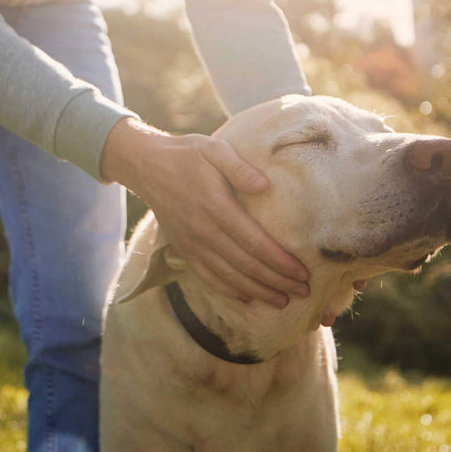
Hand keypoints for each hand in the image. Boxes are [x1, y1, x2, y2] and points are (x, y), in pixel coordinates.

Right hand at [100, 117, 308, 307]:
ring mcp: (192, 244)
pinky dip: (229, 290)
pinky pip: (208, 277)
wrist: (147, 167)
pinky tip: (248, 298)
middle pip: (247, 265)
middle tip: (303, 292)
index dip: (280, 261)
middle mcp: (204, 231)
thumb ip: (240, 167)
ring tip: (282, 301)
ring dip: (258, 291)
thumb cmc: (188, 154)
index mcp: (216, 207)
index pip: (255, 243)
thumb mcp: (214, 149)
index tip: (302, 272)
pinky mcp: (184, 250)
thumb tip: (265, 186)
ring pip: (229, 277)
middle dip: (277, 281)